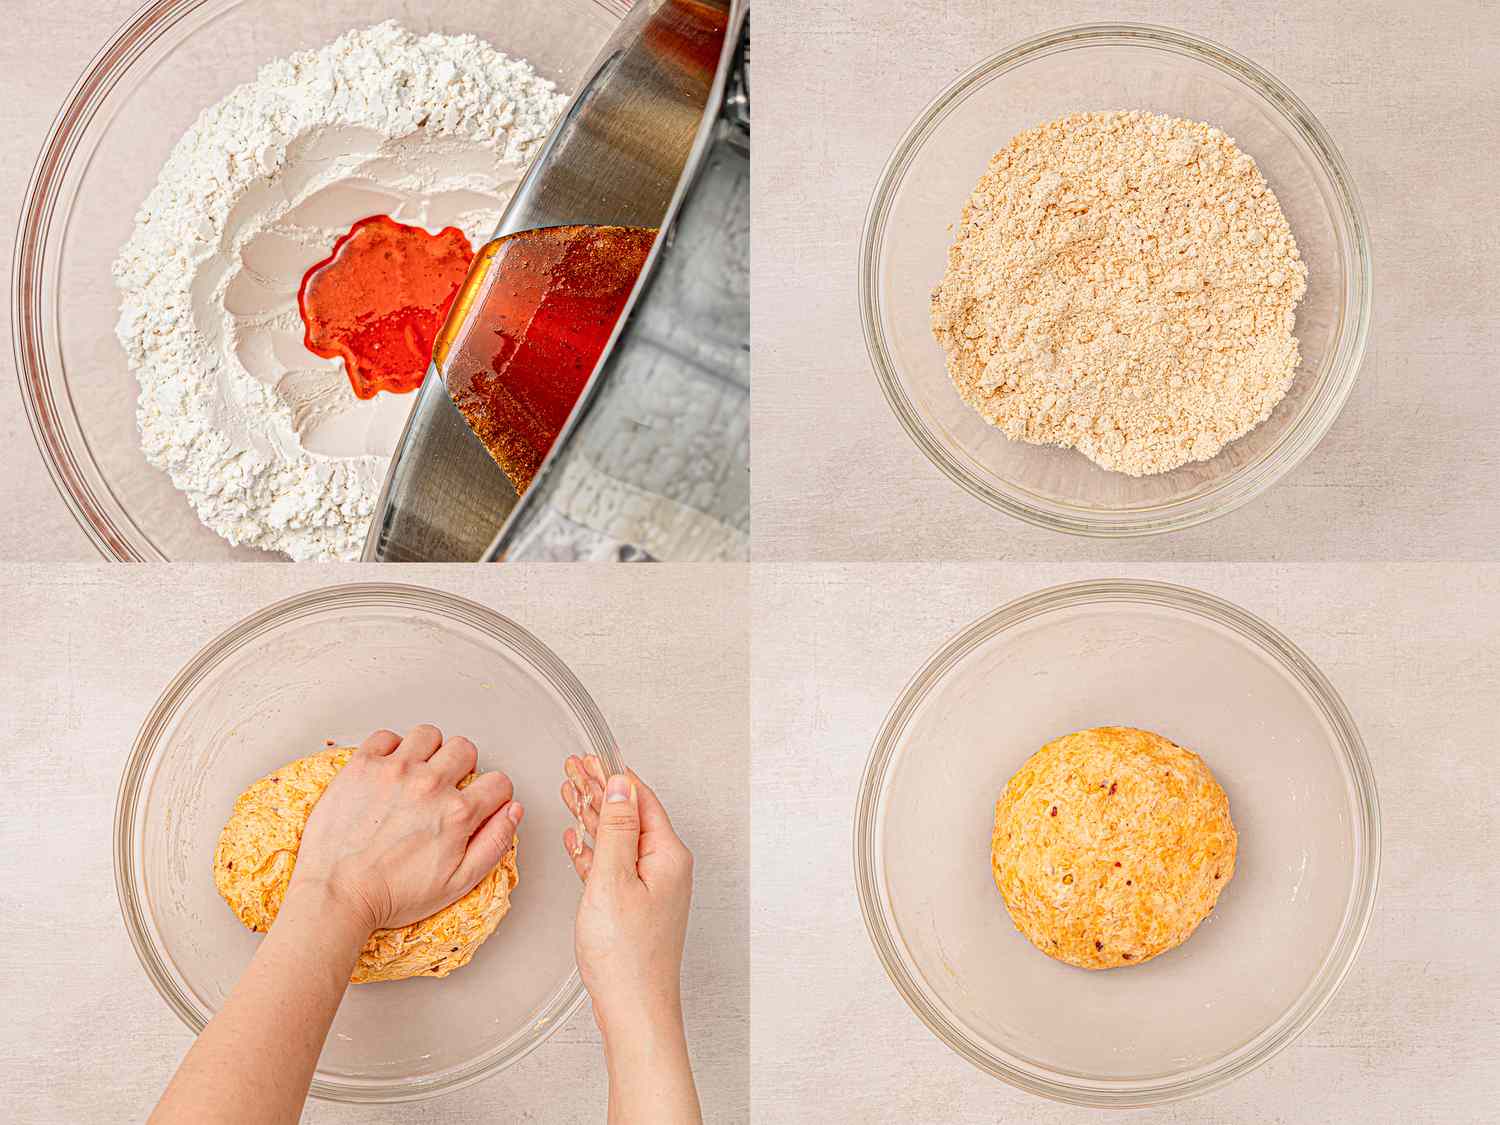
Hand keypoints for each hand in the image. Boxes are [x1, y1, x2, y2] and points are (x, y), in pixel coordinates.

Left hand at [289, 725, 522, 933]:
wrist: (335, 896)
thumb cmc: (391, 895)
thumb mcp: (458, 883)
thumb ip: (495, 843)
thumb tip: (513, 810)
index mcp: (457, 813)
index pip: (498, 782)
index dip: (493, 795)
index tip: (478, 804)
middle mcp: (429, 784)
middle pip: (465, 749)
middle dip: (461, 768)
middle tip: (445, 790)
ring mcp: (394, 770)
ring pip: (428, 735)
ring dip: (428, 752)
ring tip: (416, 776)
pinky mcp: (362, 766)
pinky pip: (386, 736)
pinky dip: (390, 749)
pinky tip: (387, 772)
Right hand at [560, 755, 693, 1035]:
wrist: (634, 1011)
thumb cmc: (626, 957)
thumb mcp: (613, 880)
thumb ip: (614, 830)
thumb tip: (620, 787)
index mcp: (667, 855)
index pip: (639, 799)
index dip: (611, 774)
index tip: (588, 757)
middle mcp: (665, 868)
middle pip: (628, 815)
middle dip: (599, 789)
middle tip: (573, 766)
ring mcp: (651, 888)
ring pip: (618, 839)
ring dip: (592, 815)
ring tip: (569, 791)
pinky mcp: (634, 907)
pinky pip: (612, 865)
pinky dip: (593, 848)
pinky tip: (577, 840)